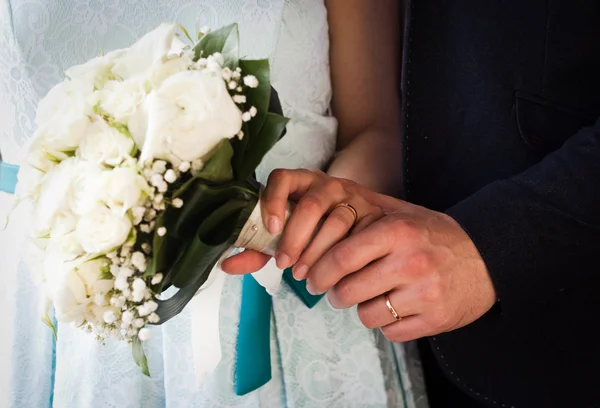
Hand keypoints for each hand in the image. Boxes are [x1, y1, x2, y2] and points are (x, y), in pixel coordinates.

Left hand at [222, 169, 383, 275]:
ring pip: (338, 220)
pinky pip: (361, 234)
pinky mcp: (373, 214)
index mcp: (300, 182)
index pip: (282, 178)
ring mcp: (352, 197)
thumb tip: (225, 265)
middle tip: (284, 265)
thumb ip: (257, 248)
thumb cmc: (314, 228)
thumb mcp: (284, 234)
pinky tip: (334, 272)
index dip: (274, 200)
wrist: (362, 221)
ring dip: (318, 251)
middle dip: (296, 238)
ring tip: (304, 276)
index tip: (271, 228)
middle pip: (311, 204)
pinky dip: (346, 255)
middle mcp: (326, 185)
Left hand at [223, 169, 496, 341]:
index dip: (318, 271)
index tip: (310, 277)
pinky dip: (386, 323)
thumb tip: (309, 224)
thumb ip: (360, 217)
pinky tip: (395, 306)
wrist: (485, 258)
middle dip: (334, 294)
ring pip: (366, 315)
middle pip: (347, 291)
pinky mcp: (435, 320)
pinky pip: (390, 331)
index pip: (341, 257)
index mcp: (397, 231)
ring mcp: (425, 293)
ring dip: (361, 309)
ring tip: (370, 296)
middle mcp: (411, 262)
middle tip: (335, 291)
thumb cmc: (432, 234)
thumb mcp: (400, 214)